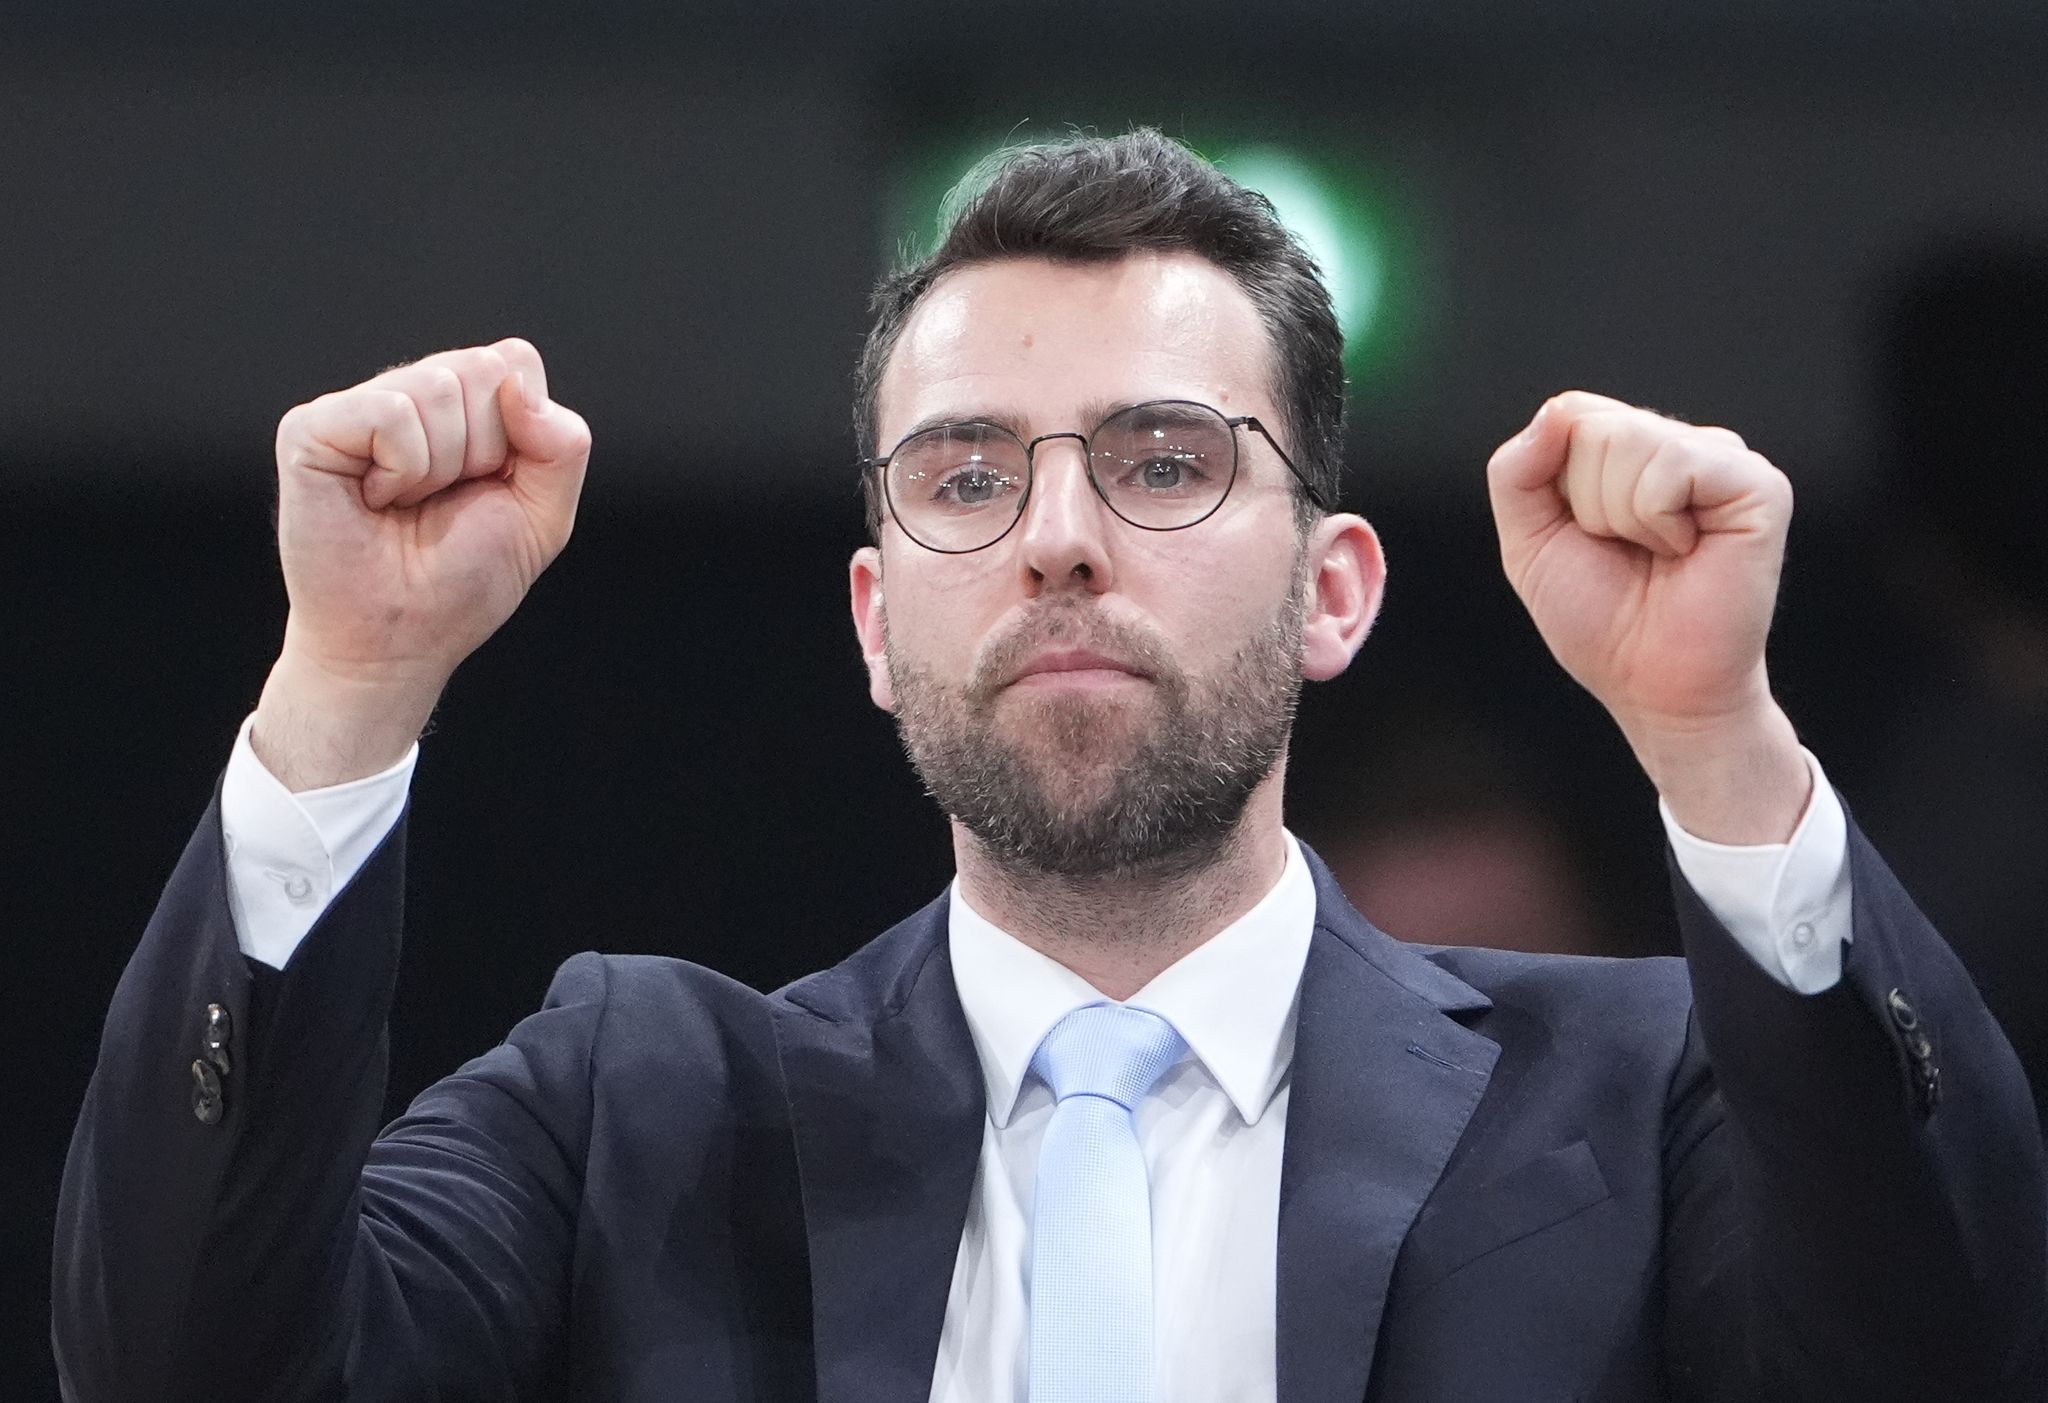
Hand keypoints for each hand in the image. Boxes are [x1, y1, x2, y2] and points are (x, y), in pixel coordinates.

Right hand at [253, 338, 590, 788]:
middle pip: (480, 370)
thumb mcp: (543, 514)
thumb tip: (517, 381)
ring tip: (405, 504)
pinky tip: (374, 500)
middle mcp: (410, 393)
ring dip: (439, 469)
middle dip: (482, 453)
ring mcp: (358, 407)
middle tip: (442, 502)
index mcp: (465, 404)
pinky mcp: (312, 428)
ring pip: (437, 388)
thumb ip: (562, 445)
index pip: (515, 362)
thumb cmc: (463, 581)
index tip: (490, 487)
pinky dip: (401, 470)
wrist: (398, 641)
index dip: (521, 434)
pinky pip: (390, 413)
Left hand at [1485, 391, 1808, 841]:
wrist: (1651, 684)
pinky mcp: (1758, 484)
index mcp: (1631, 449)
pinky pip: (1673, 464)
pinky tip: (1686, 551)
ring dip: (1620, 517)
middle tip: (1627, 553)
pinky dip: (1656, 520)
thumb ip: (1517, 471)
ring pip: (1628, 440)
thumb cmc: (1600, 619)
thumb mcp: (1529, 542)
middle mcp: (1680, 444)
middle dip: (1587, 505)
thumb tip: (1554, 411)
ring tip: (1658, 555)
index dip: (1559, 486)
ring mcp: (1724, 460)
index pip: (1570, 413)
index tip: (1587, 537)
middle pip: (1594, 426)